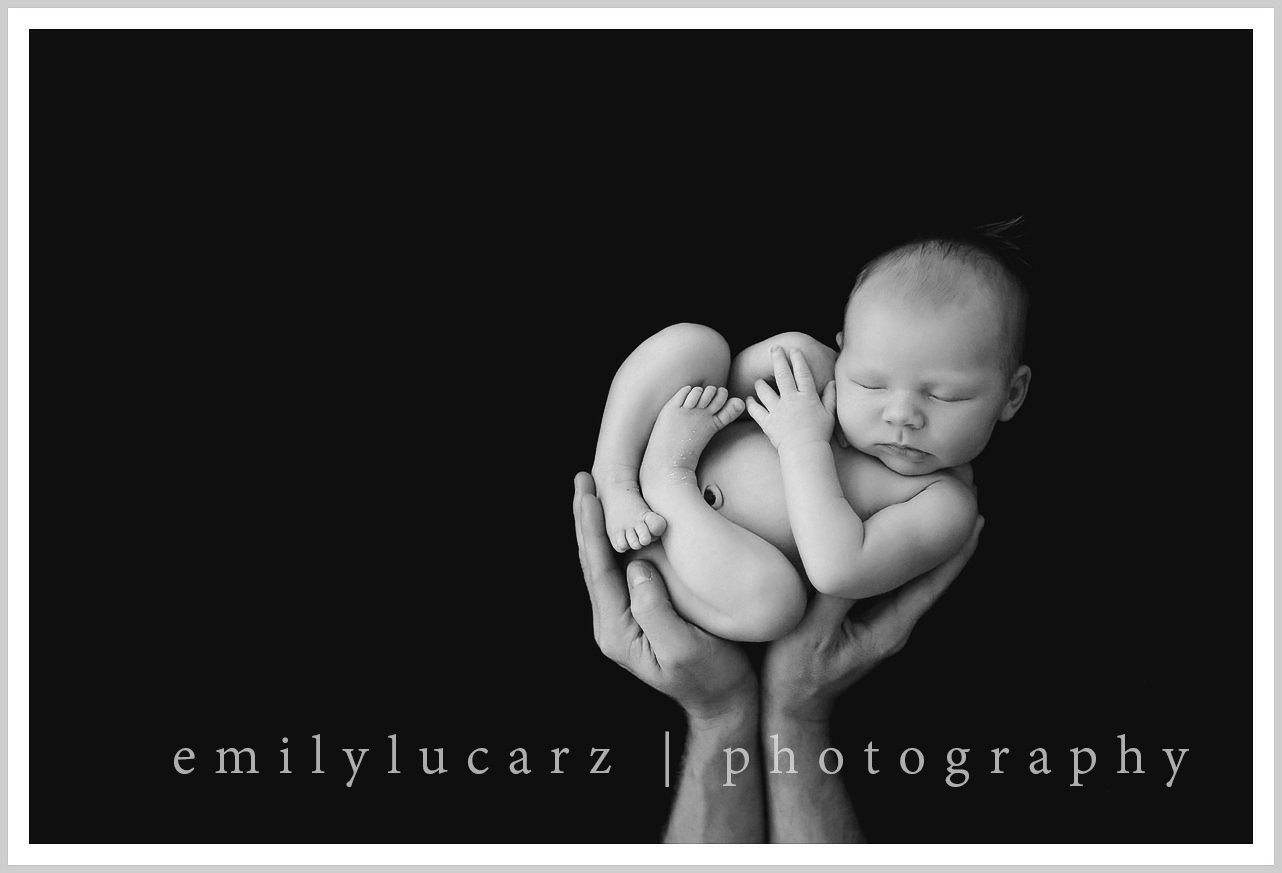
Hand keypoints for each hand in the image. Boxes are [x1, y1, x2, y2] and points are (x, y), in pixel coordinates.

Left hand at [573, 472, 756, 723]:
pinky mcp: (646, 611)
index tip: (588, 493)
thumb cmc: (712, 681)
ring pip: (608, 562)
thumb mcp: (684, 650)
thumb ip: (655, 611)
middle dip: (589, 518)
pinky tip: (628, 519)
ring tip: (597, 489)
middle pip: (595, 561)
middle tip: (583, 477)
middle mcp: (616, 622)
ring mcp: (630, 617)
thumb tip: (637, 568)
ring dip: (603, 525)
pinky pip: (627, 569)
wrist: (728, 705)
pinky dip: (623, 539)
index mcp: (617, 630)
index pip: (598, 570)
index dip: (593, 529)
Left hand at [746, 346, 836, 450]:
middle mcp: (790, 400)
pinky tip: (748, 399)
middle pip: (782, 375)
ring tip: (759, 381)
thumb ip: (830, 397)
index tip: (794, 349)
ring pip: (765, 391)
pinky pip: (755, 410)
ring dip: (760, 384)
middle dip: (778, 359)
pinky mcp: (767, 422)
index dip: (798, 360)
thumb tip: (832, 383)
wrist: (805, 451)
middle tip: (774, 349)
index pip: (802, 373)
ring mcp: (777, 410)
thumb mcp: (829, 414)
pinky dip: (750, 404)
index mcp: (807, 397)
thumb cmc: (820, 434)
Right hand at [761, 515, 983, 721]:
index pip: (932, 584)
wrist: (792, 708)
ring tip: (940, 514)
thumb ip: (835, 597)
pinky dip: (906, 561)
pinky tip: (900, 544)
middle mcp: (896, 626)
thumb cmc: (798, 674)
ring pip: (916, 581)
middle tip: (966, 501)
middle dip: (949, 542)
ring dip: (929, 549)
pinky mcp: (869, 624)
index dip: (954, 552)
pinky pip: (896, 586)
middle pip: (932, 579)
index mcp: (890, 628)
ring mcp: (884, 627)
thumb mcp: (811, 633)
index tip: (974, 519)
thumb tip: (857, 558)